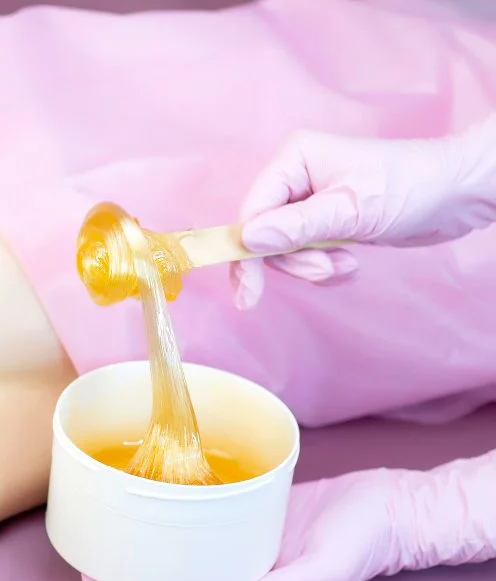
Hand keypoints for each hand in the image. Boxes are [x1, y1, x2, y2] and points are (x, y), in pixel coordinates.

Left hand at [80, 469, 404, 580]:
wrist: (391, 508)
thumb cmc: (361, 547)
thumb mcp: (321, 575)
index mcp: (245, 579)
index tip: (99, 574)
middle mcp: (235, 553)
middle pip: (173, 553)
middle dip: (133, 550)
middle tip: (89, 539)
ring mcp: (240, 524)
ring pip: (186, 522)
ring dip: (152, 517)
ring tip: (112, 506)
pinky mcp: (252, 496)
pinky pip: (212, 494)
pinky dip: (186, 491)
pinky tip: (161, 480)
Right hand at [230, 117, 495, 309]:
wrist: (458, 194)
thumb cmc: (410, 187)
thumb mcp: (351, 210)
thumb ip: (296, 227)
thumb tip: (248, 239)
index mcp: (294, 160)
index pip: (252, 212)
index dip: (247, 254)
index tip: (248, 294)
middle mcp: (295, 178)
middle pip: (265, 235)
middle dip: (294, 261)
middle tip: (326, 269)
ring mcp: (309, 201)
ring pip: (284, 250)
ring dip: (313, 266)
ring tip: (347, 264)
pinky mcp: (325, 222)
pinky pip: (305, 255)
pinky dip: (324, 268)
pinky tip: (351, 263)